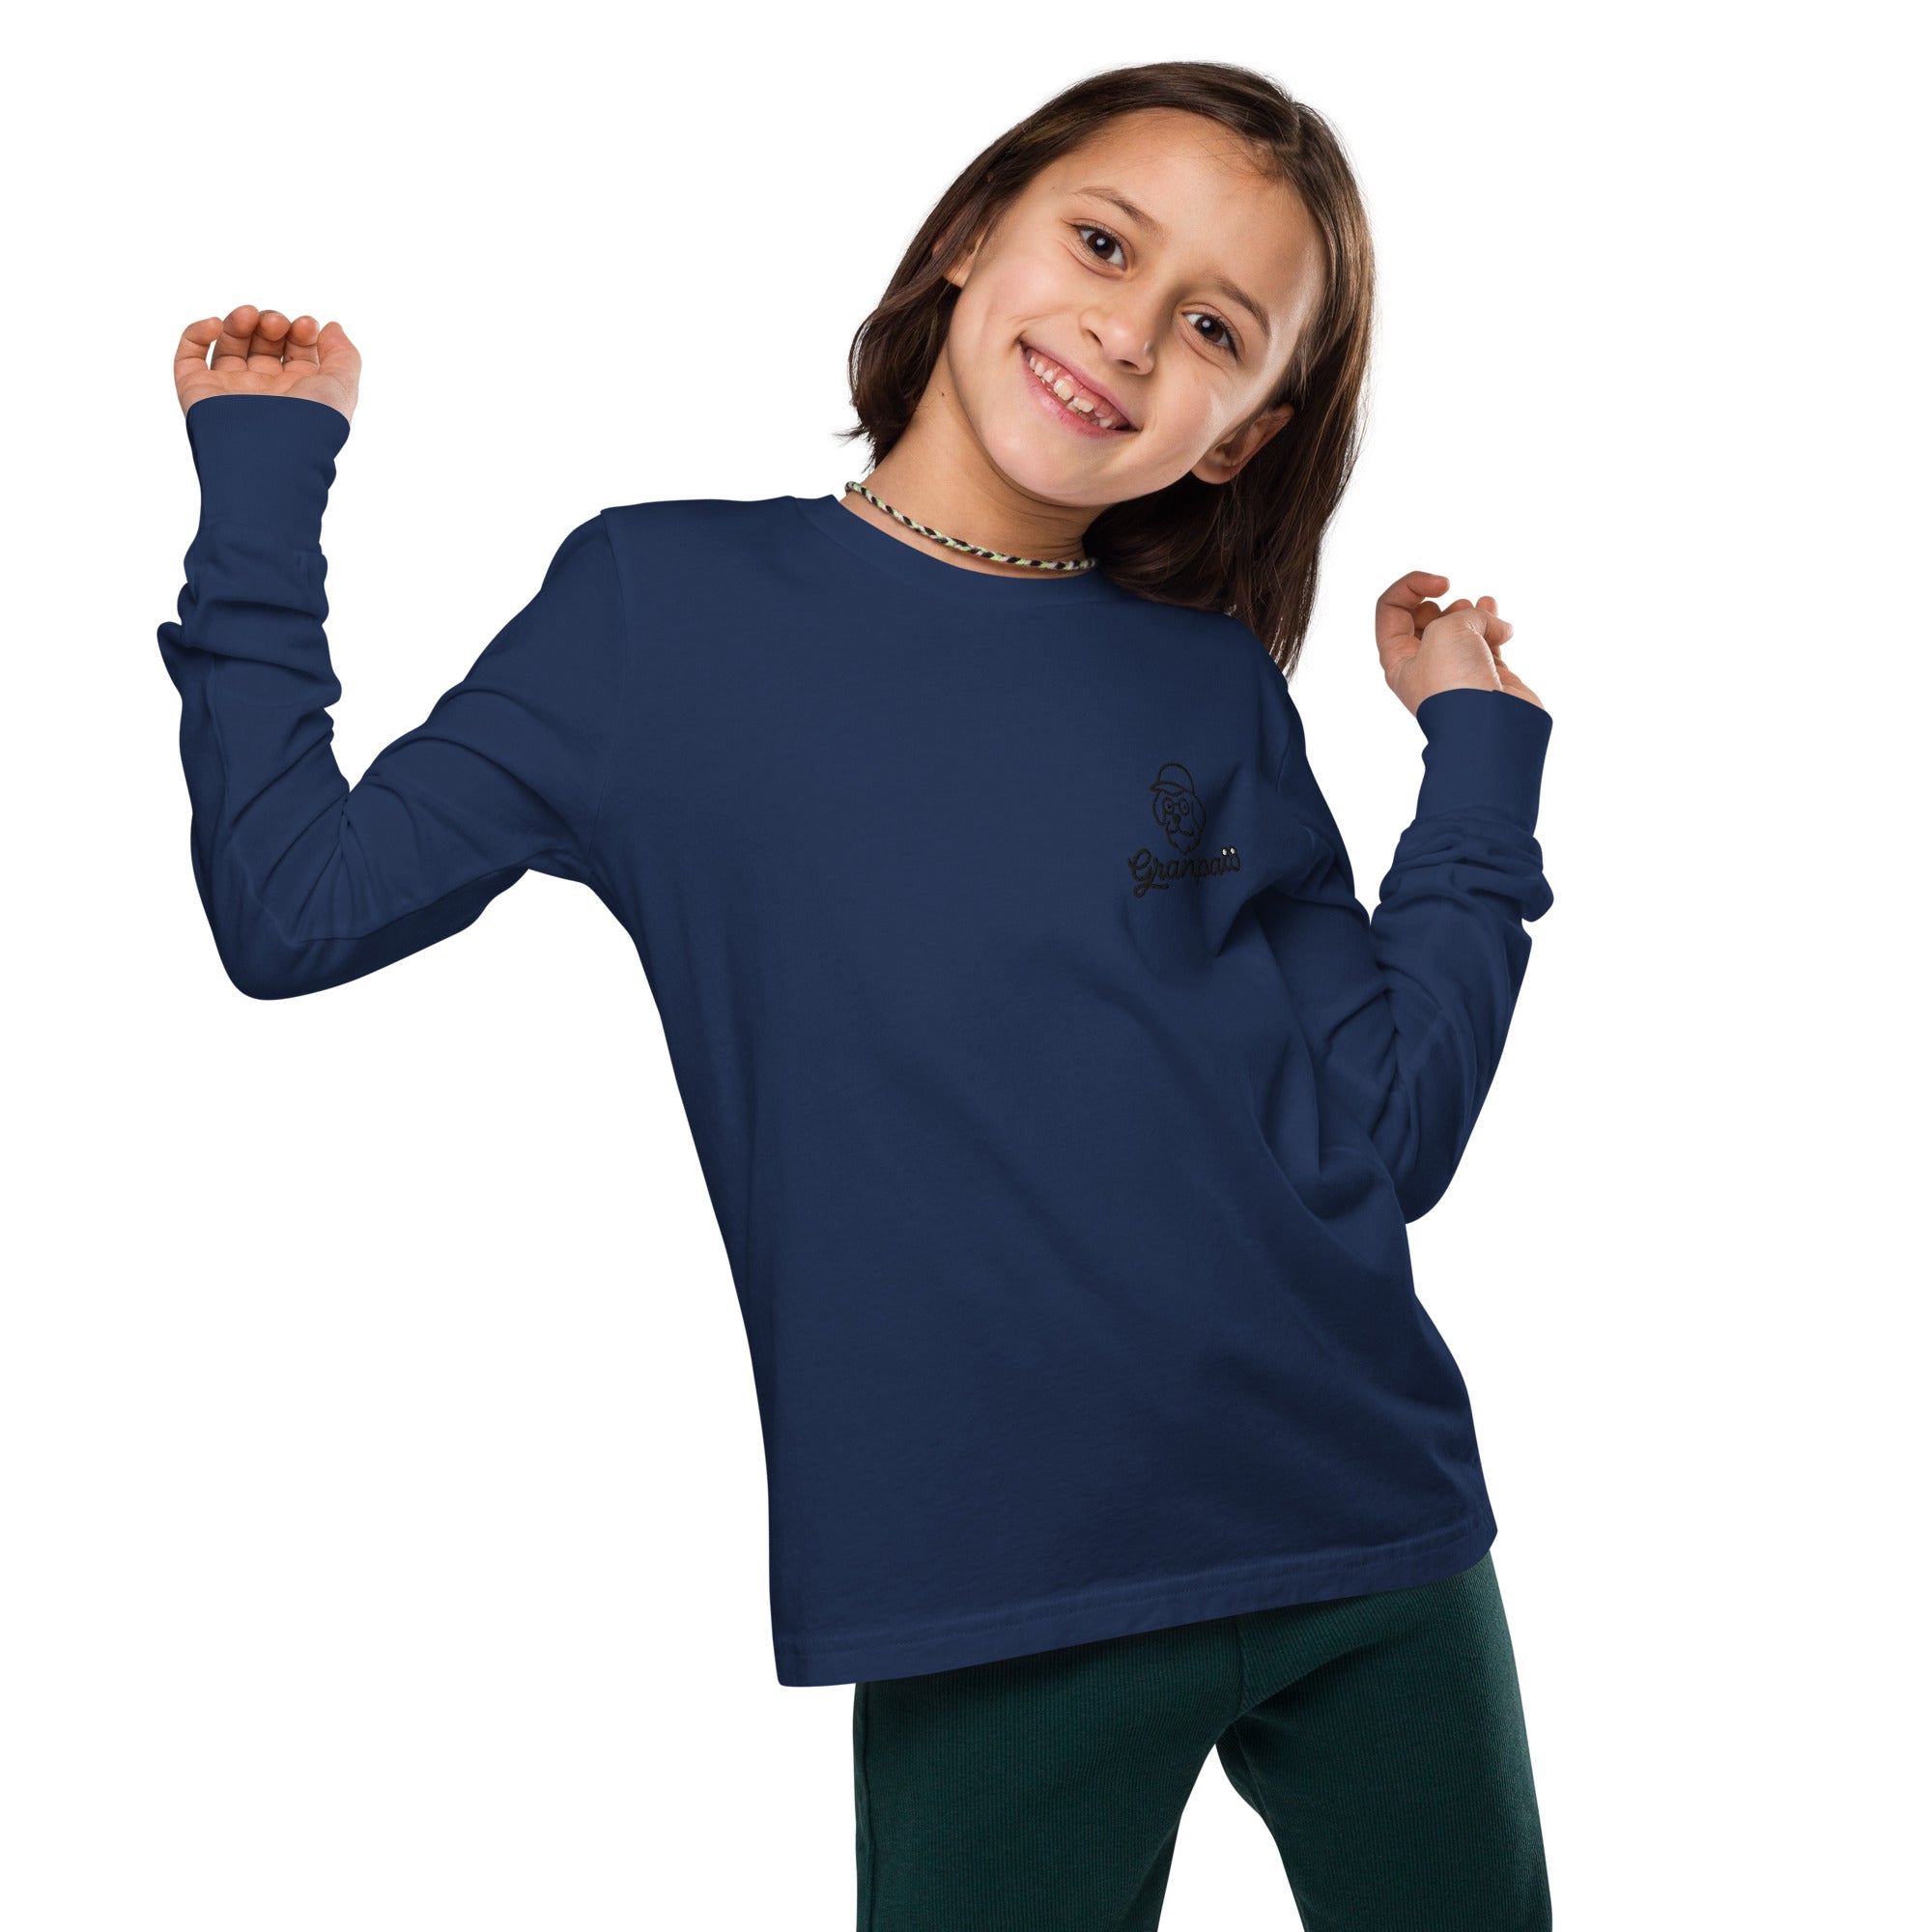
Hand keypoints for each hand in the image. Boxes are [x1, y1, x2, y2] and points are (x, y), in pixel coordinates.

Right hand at [172, 304, 360, 424]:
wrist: (271, 455)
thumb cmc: (311, 425)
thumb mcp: (341, 387)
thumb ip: (344, 355)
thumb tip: (332, 327)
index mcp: (297, 393)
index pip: (296, 351)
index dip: (302, 332)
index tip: (308, 325)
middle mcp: (264, 391)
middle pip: (262, 344)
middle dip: (271, 323)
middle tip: (277, 324)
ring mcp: (230, 391)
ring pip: (229, 345)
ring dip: (239, 322)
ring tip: (249, 316)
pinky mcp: (198, 391)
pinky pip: (189, 356)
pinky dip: (197, 333)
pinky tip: (215, 324)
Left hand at [1375, 570, 1543, 714]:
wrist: (1492, 724)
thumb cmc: (1456, 684)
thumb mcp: (1446, 630)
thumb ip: (1463, 614)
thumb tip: (1492, 625)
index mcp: (1398, 659)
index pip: (1391, 609)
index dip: (1412, 586)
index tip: (1442, 584)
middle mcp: (1424, 666)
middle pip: (1425, 619)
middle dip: (1442, 604)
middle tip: (1458, 609)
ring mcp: (1456, 671)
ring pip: (1460, 629)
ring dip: (1472, 612)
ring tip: (1484, 609)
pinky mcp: (1486, 675)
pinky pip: (1487, 642)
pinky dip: (1495, 628)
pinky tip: (1503, 628)